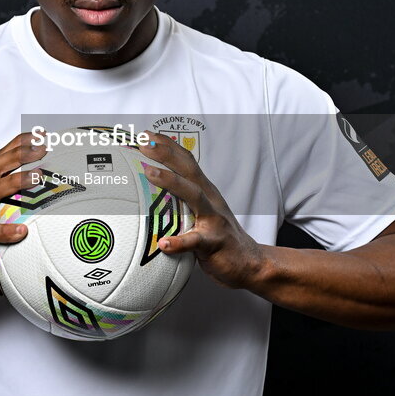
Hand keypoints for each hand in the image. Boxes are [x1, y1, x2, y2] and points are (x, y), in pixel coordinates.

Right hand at [0, 132, 44, 288]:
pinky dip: (5, 230)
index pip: (0, 158)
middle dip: (19, 154)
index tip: (40, 134)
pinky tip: (21, 231)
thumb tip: (39, 193)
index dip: (18, 144)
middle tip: (42, 148)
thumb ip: (8, 200)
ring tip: (37, 176)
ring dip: (16, 181)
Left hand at [138, 133, 266, 289]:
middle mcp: (209, 199)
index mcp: (204, 190)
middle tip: (144, 141)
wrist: (250, 262)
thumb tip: (151, 191)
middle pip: (188, 170)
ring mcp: (213, 219)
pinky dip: (179, 242)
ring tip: (150, 173)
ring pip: (193, 196)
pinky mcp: (214, 243)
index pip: (186, 161)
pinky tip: (163, 243)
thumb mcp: (200, 211)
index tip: (146, 133)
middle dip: (166, 153)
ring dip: (171, 182)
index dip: (167, 145)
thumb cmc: (218, 235)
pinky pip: (195, 241)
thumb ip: (181, 199)